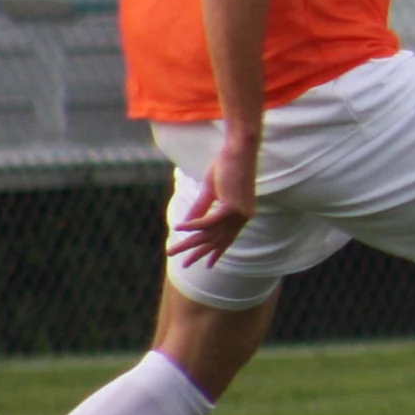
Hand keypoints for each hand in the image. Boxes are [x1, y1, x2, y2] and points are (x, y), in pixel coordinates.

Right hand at [168, 130, 257, 267]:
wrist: (239, 149)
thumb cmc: (227, 164)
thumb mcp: (211, 190)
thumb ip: (200, 209)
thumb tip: (185, 226)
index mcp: (242, 213)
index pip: (228, 238)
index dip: (217, 251)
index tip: (209, 265)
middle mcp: (243, 216)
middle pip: (215, 239)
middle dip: (198, 253)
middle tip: (183, 265)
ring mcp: (239, 213)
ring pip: (208, 234)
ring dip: (188, 243)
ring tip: (171, 251)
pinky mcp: (231, 207)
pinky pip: (207, 222)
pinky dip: (191, 226)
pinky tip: (177, 229)